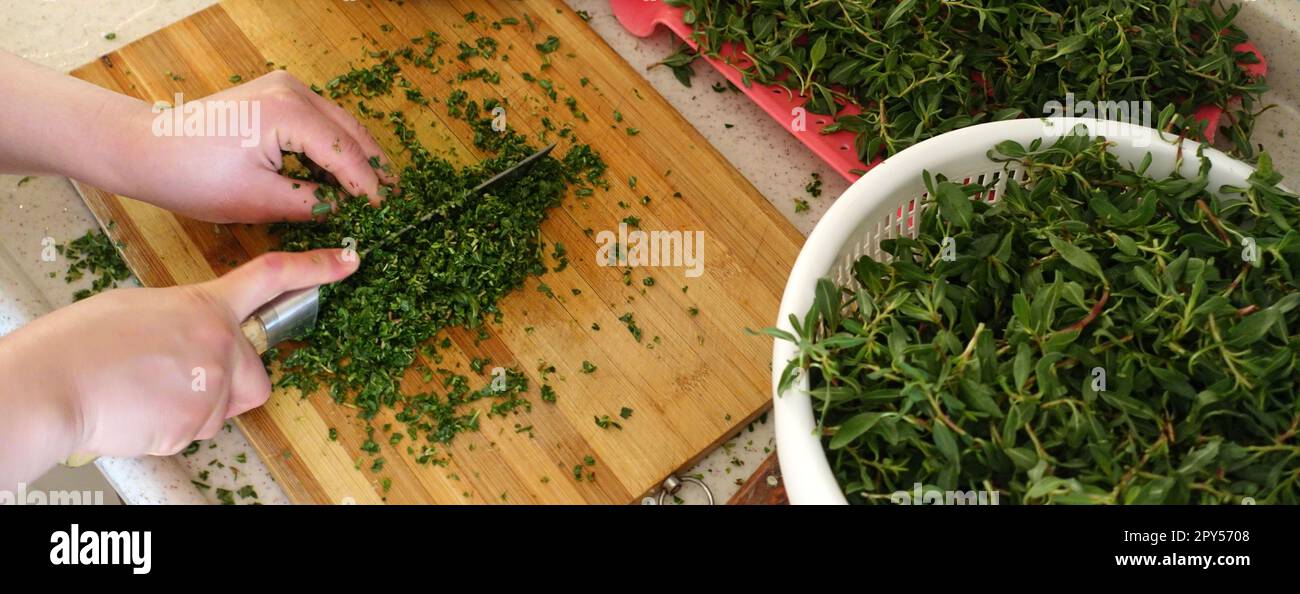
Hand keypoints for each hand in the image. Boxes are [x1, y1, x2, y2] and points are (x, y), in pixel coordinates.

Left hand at [0, 52, 396, 223]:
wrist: (145, 150)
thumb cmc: (193, 176)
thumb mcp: (259, 200)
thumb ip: (313, 205)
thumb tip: (349, 217)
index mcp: (290, 113)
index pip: (346, 155)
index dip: (369, 189)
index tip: (386, 215)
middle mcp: (293, 91)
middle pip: (352, 132)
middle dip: (375, 167)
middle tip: (398, 200)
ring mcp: (284, 88)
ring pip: (339, 124)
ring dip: (358, 156)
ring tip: (378, 190)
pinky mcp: (274, 95)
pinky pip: (320, 121)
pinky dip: (335, 146)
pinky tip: (344, 173)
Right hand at [0, 249, 356, 486]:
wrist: (52, 384)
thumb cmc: (81, 343)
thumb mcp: (142, 309)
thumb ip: (185, 320)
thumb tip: (195, 338)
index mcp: (205, 305)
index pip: (272, 278)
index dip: (316, 268)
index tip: (348, 260)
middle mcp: (220, 344)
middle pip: (257, 377)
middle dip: (232, 384)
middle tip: (179, 379)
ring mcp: (214, 386)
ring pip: (225, 408)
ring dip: (197, 407)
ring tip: (146, 393)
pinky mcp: (198, 423)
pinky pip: (198, 431)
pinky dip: (173, 427)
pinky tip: (139, 410)